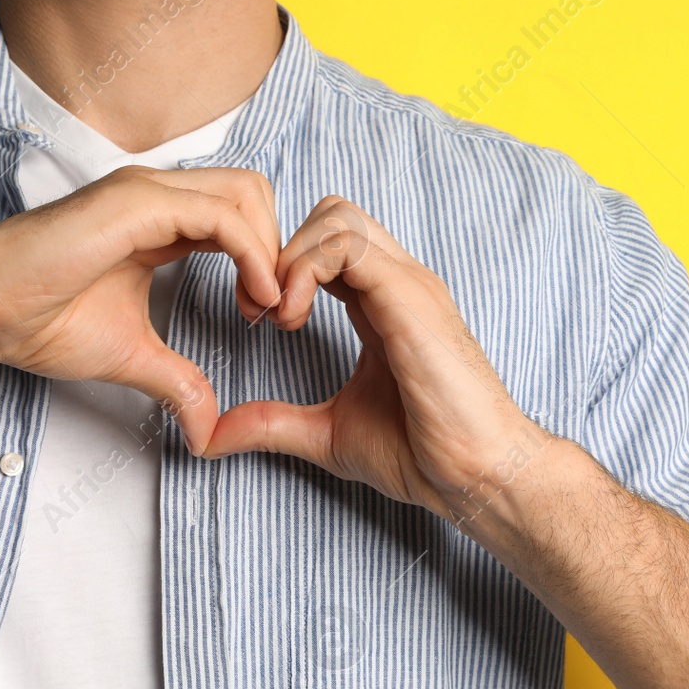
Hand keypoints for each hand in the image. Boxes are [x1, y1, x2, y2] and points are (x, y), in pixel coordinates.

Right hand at [0, 165, 282, 452]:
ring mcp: (146, 192)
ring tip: (267, 308)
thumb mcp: (132, 356)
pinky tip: (253, 299)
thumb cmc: (37, 322)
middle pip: (254, 192)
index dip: (266, 259)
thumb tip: (207, 432)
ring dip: (272, 251)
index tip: (267, 315)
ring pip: (245, 194)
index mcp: (160, 220)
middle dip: (280, 247)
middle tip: (276, 309)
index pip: (240, 215)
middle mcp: (157, 195)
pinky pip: (220, 216)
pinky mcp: (136, 203)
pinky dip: (251, 254)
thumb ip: (178, 383)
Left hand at [204, 196, 541, 524]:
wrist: (475, 474)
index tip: (257, 320)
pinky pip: (348, 243)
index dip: (281, 269)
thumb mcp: (328, 434)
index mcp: (382, 306)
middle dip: (281, 251)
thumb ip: (273, 423)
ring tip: (280, 316)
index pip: (327, 246)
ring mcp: (408, 285)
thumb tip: (212, 436)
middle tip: (262, 311)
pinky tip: (295, 318)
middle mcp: (398, 285)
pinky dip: (306, 269)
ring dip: (291, 258)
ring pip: (336, 217)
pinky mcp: (411, 297)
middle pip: (331, 214)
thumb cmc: (424, 454)